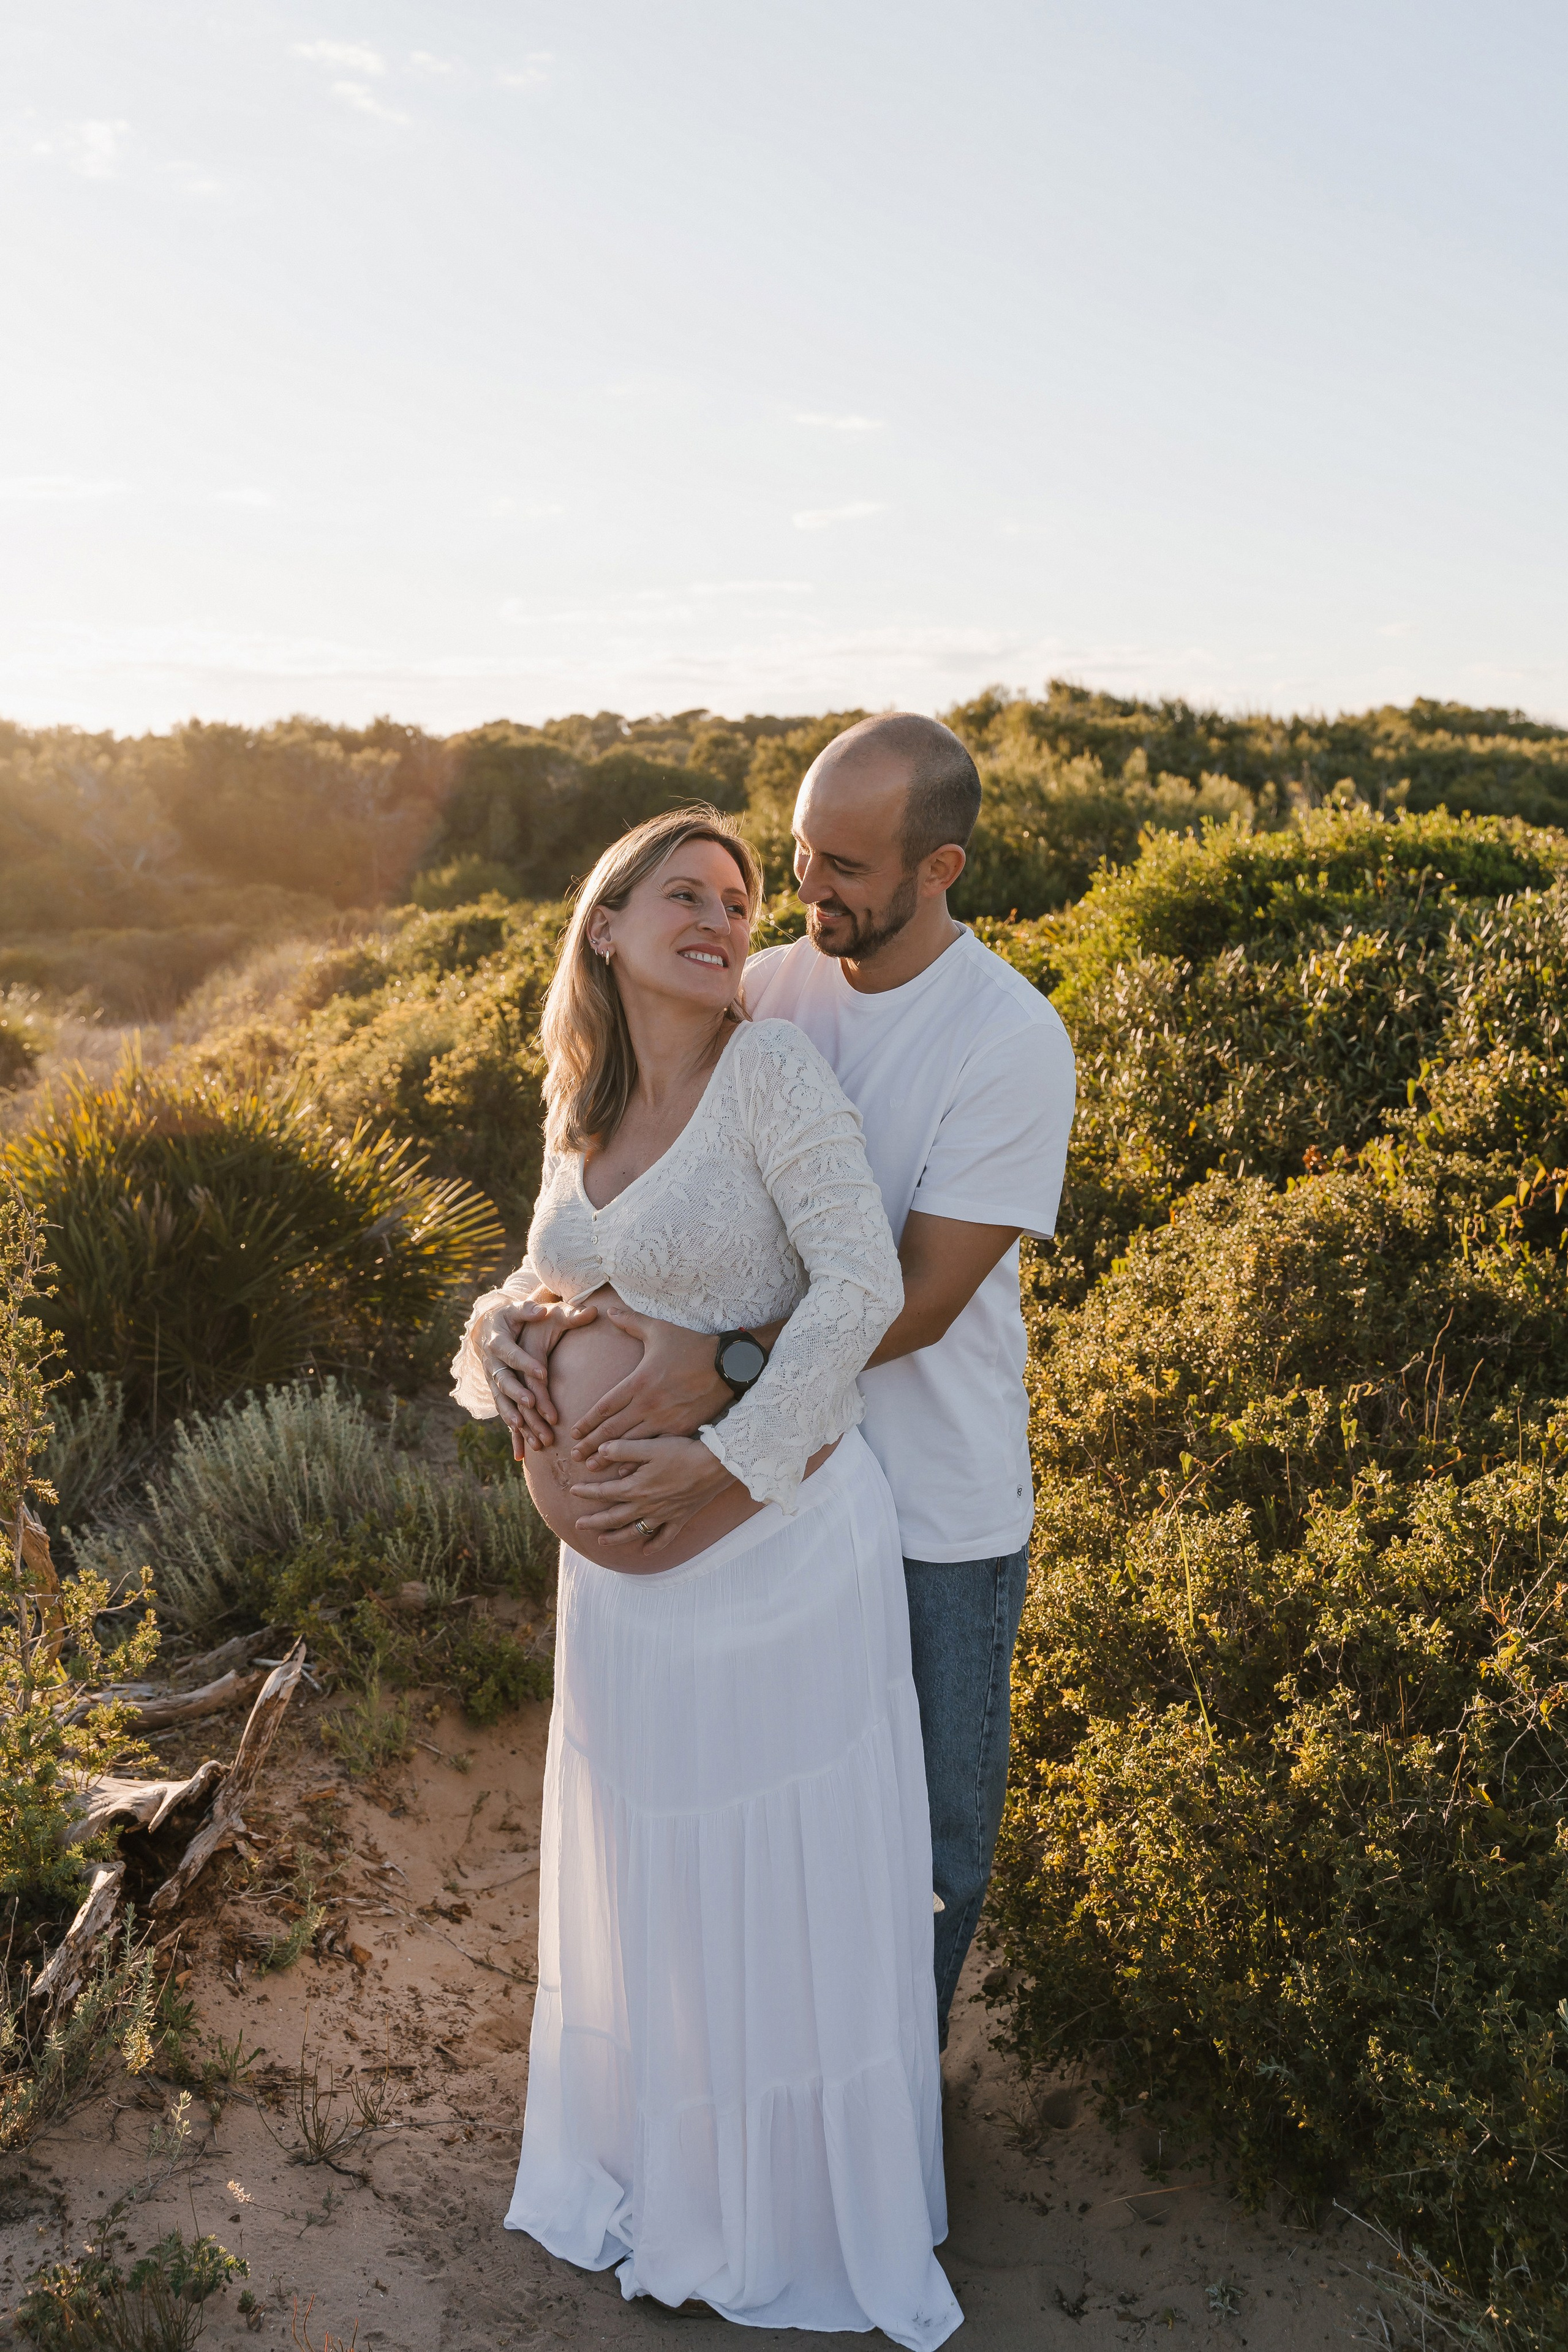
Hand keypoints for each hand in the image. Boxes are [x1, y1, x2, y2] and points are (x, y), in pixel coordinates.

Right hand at [477, 1295, 596, 1450]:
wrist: (491, 1327)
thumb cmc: (519, 1317)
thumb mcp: (532, 1310)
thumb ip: (548, 1310)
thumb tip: (582, 1309)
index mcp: (500, 1341)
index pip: (513, 1353)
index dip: (526, 1363)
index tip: (542, 1373)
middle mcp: (493, 1364)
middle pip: (506, 1384)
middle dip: (520, 1398)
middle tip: (536, 1408)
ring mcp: (494, 1383)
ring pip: (505, 1406)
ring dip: (519, 1423)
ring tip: (535, 1439)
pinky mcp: (500, 1396)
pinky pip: (507, 1417)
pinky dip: (514, 1436)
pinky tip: (522, 1455)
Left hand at [569, 1304, 733, 1461]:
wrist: (730, 1364)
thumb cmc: (693, 1345)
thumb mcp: (659, 1330)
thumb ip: (631, 1322)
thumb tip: (608, 1311)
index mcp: (639, 1381)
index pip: (605, 1406)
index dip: (587, 1421)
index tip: (573, 1433)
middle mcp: (648, 1404)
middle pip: (612, 1429)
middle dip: (591, 1444)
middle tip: (574, 1457)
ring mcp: (665, 1419)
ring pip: (630, 1443)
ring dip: (609, 1456)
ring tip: (592, 1468)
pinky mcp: (682, 1429)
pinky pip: (655, 1448)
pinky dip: (639, 1460)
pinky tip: (627, 1470)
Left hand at [570, 1436, 736, 1550]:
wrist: (715, 1465)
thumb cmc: (683, 1452)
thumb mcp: (650, 1446)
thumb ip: (624, 1449)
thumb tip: (600, 1451)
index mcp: (637, 1487)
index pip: (605, 1492)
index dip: (587, 1492)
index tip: (573, 1491)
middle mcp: (647, 1505)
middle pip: (614, 1517)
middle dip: (594, 1522)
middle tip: (578, 1525)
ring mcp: (664, 1514)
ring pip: (635, 1531)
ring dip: (616, 1537)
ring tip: (603, 1541)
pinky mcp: (680, 1518)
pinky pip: (665, 1537)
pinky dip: (654, 1545)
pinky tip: (646, 1551)